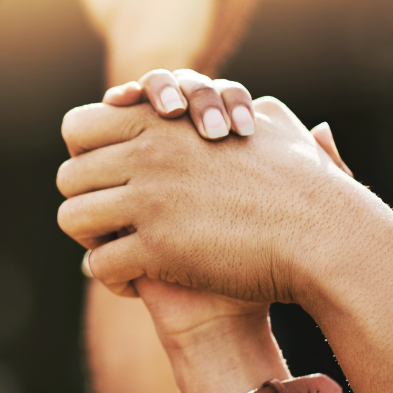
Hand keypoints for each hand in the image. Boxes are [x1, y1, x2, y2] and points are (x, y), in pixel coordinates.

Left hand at [59, 73, 358, 304]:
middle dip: (84, 202)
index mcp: (162, 124)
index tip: (105, 178)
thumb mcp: (277, 132)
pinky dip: (113, 279)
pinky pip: (99, 265)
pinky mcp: (158, 250)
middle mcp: (147, 157)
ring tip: (120, 253)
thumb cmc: (307, 186)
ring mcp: (149, 202)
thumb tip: (256, 107)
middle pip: (67, 176)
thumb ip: (254, 114)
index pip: (77, 125)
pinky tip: (140, 284)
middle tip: (109, 224)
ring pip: (72, 219)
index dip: (84, 154)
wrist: (325, 237)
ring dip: (92, 241)